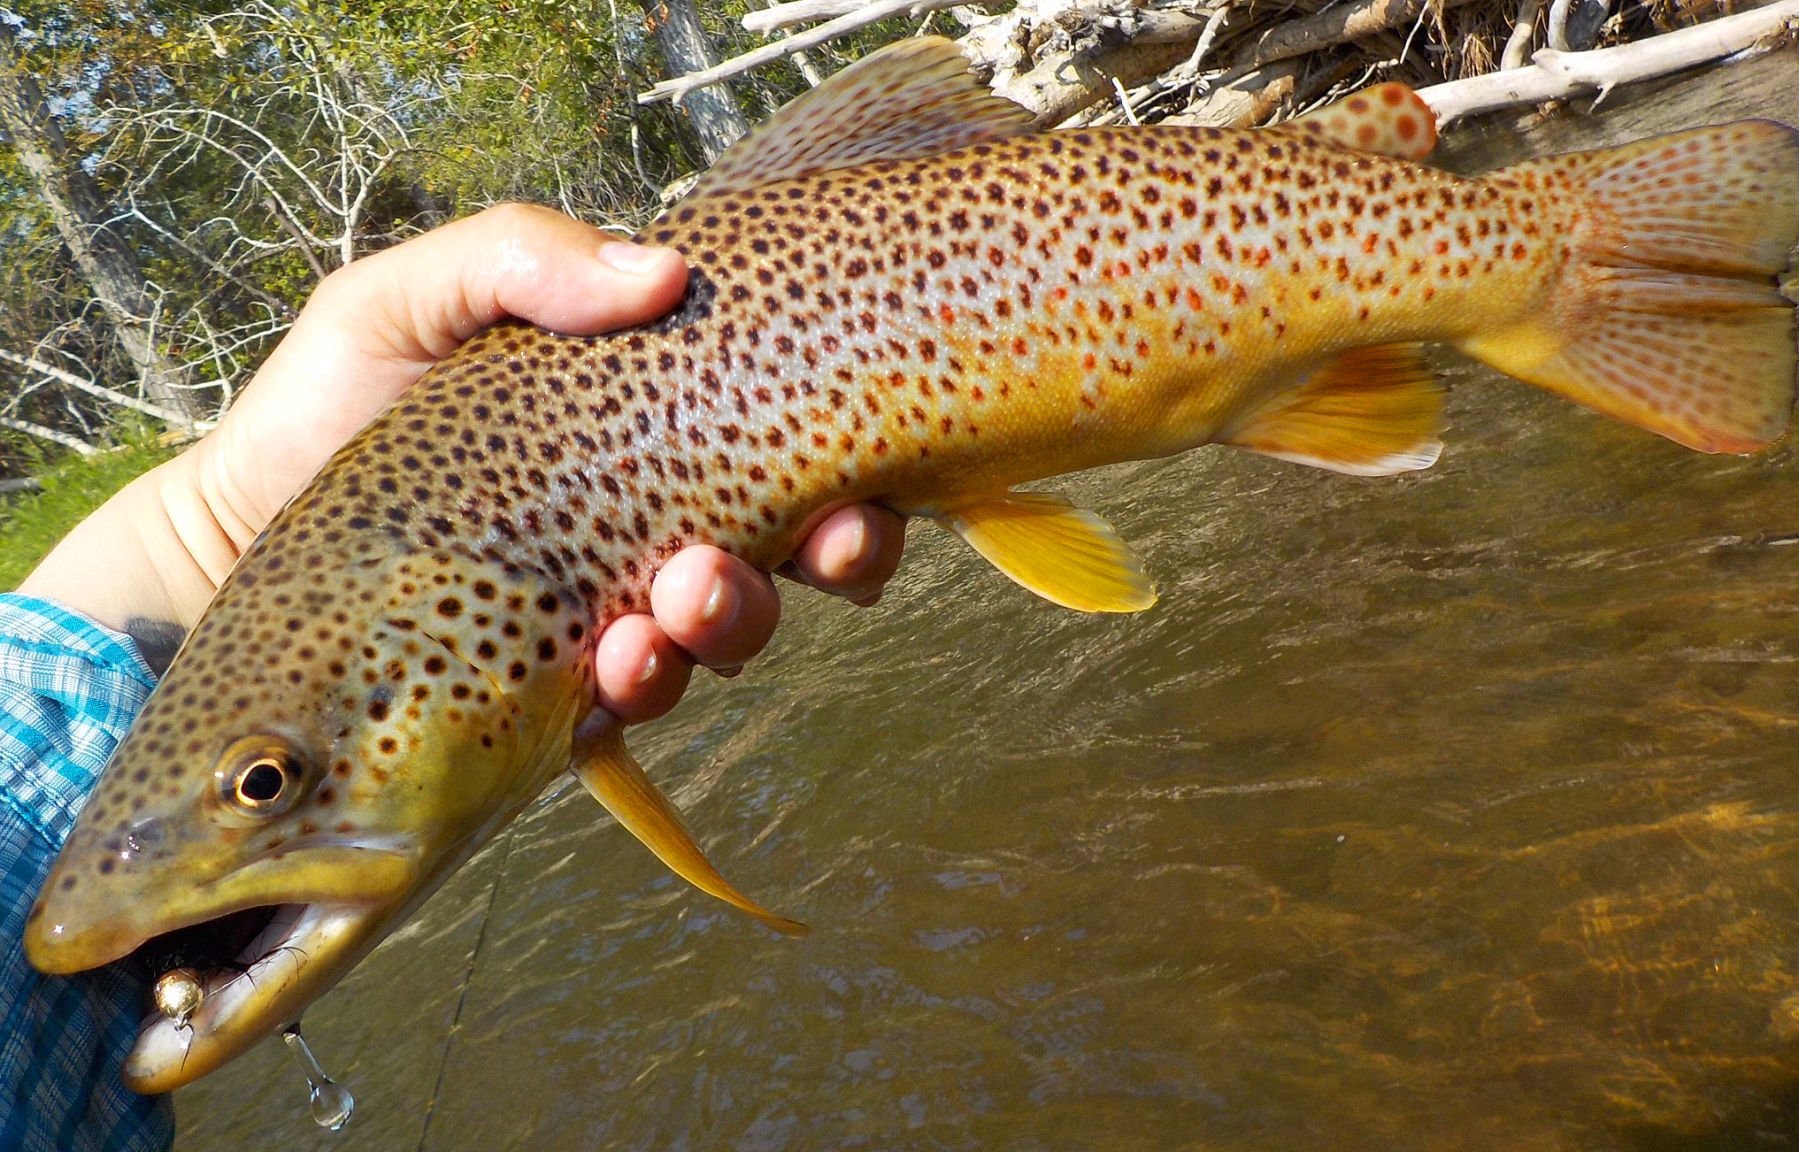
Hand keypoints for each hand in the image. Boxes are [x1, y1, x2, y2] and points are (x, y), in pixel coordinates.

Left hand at [19, 204, 904, 716]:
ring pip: (731, 631)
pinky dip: (647, 684)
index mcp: (648, 424)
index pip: (790, 441)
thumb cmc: (331, 404)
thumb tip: (666, 271)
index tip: (866, 478)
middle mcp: (656, 519)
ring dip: (734, 621)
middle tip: (815, 545)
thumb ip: (520, 258)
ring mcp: (618, 609)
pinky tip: (616, 663)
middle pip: (800, 551)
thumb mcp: (409, 298)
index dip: (856, 465)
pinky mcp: (565, 690)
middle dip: (836, 556)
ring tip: (678, 601)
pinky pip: (640, 699)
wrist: (240, 533)